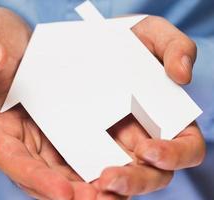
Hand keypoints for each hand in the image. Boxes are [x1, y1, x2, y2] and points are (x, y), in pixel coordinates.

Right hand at [0, 7, 123, 199]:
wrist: (15, 42)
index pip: (11, 158)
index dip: (35, 178)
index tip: (63, 193)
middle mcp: (15, 138)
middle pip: (39, 175)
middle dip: (67, 192)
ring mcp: (37, 137)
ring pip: (59, 171)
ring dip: (83, 187)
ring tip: (111, 195)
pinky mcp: (56, 130)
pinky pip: (73, 154)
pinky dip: (90, 167)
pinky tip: (113, 172)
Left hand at [97, 16, 205, 196]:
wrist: (81, 46)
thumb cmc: (121, 41)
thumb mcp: (148, 34)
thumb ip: (174, 47)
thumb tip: (182, 75)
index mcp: (164, 119)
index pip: (183, 149)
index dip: (173, 155)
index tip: (149, 150)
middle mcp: (141, 140)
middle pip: (150, 174)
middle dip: (134, 181)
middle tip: (109, 178)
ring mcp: (112, 148)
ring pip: (118, 183)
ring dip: (107, 193)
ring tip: (90, 190)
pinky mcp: (84, 150)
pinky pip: (84, 175)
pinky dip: (80, 185)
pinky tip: (67, 187)